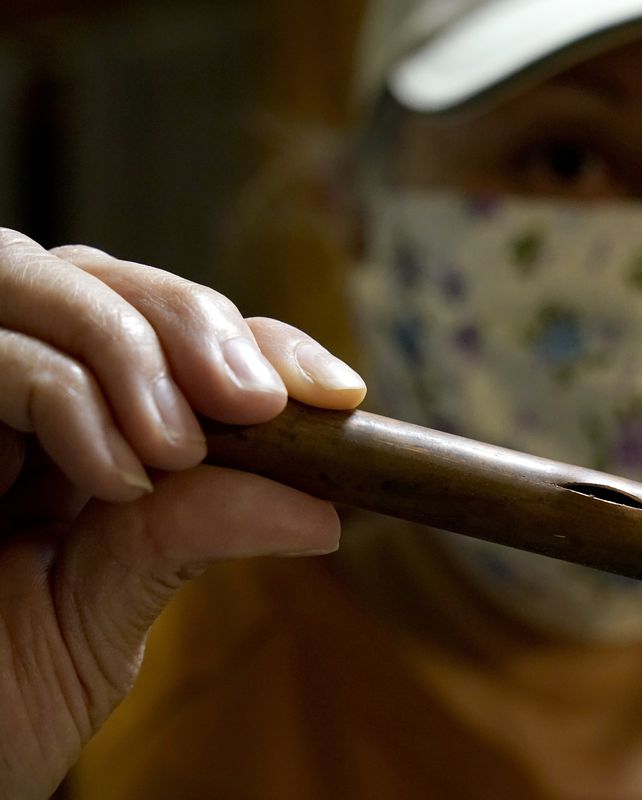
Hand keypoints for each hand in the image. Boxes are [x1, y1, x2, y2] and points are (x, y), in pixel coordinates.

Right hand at [0, 229, 365, 798]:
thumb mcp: (102, 617)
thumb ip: (188, 537)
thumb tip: (324, 510)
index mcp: (73, 433)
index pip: (176, 336)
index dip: (260, 342)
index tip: (337, 394)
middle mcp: (12, 399)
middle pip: (108, 278)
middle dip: (196, 325)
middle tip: (257, 403)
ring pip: (43, 274)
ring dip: (132, 348)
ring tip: (176, 449)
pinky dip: (62, 391)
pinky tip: (112, 474)